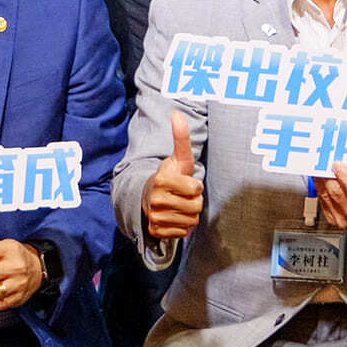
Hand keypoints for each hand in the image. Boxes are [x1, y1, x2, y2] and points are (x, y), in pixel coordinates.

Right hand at [142, 122, 204, 240]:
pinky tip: (174, 217)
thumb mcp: (178, 157)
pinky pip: (183, 233)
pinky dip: (182, 227)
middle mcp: (155, 200)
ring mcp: (154, 217)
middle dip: (195, 201)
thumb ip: (180, 137)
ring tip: (179, 205)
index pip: (196, 189)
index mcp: (161, 180)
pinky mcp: (155, 231)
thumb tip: (177, 113)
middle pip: (195, 207)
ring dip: (190, 214)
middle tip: (184, 195)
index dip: (196, 186)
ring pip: (191, 221)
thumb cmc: (171, 175)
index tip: (188, 182)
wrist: (150, 196)